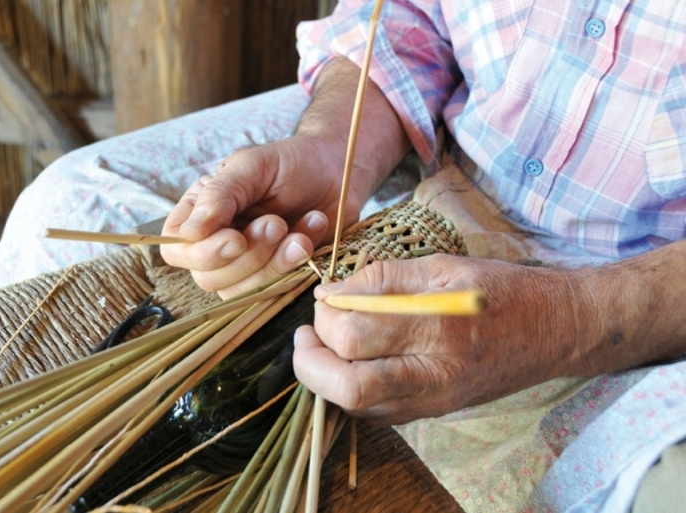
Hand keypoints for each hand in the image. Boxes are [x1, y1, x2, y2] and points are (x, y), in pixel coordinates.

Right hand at [160, 135, 357, 297]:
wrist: (336, 171)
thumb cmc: (291, 162)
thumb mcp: (251, 166)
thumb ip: (218, 195)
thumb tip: (191, 233)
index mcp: (199, 211)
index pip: (177, 248)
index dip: (203, 253)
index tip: (237, 237)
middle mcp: (215, 241)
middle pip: (208, 277)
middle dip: (249, 255)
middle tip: (276, 223)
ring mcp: (245, 263)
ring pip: (240, 290)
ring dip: (274, 262)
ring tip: (298, 230)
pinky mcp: (274, 275)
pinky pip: (273, 290)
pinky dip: (295, 264)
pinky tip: (309, 233)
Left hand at [293, 255, 586, 424]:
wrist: (555, 330)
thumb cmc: (502, 291)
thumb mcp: (443, 267)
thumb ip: (384, 279)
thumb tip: (332, 291)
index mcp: (436, 328)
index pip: (354, 334)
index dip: (325, 316)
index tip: (325, 297)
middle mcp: (433, 375)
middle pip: (347, 387)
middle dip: (311, 362)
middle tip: (307, 335)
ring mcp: (433, 401)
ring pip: (357, 407)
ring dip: (326, 378)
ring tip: (325, 345)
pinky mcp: (433, 412)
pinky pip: (376, 413)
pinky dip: (350, 390)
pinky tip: (352, 362)